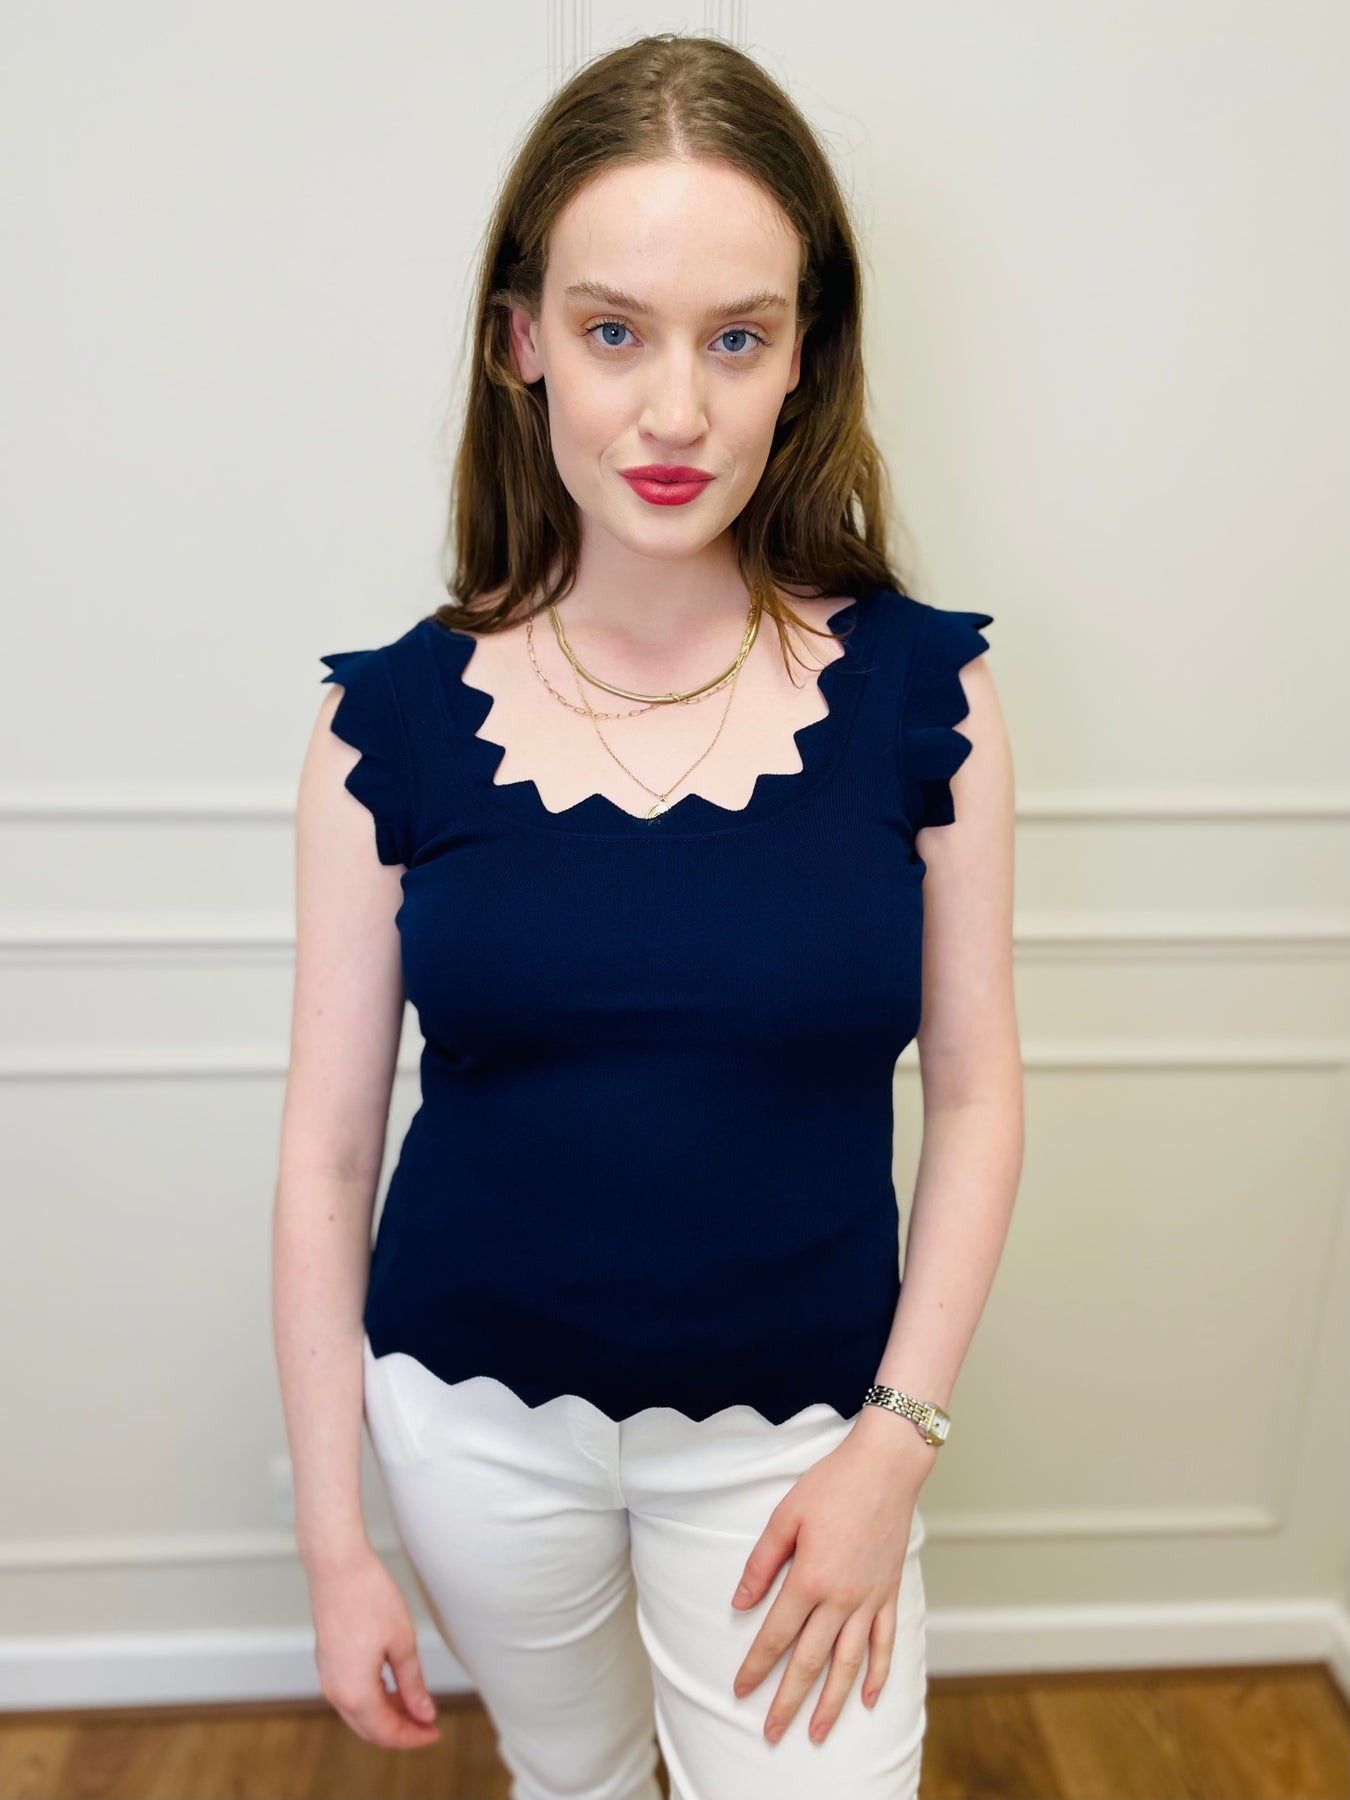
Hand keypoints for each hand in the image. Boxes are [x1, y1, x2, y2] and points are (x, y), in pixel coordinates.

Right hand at [308, 1543, 440, 1749]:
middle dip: (400, 1730)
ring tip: (415, 1703)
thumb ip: (413, 1684)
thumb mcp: (402, 1643)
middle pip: (370, 1729)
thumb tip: (424, 1713)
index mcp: (355, 1693)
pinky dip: (373, 1699)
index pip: (387, 1733)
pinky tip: (393, 1686)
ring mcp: (328, 1677)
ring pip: (359, 1713)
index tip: (435, 1732)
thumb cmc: (370, 1599)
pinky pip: (351, 1694)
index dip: (413, 1737)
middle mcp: (336, 1692)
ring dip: (387, 1715)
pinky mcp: (327, 1662)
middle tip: (428, 1723)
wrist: (338, 1568)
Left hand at [729, 1413, 932, 1745]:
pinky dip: (878, 1674)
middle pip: (810, 1661)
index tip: (740, 1691)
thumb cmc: (832, 1484)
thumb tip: (740, 1603)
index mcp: (810, 1579)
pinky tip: (869, 1699)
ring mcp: (870, 1600)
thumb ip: (761, 1562)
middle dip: (788, 1700)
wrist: (885, 1467)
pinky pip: (885, 1644)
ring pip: (848, 1664)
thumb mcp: (786, 1515)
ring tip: (818, 1733)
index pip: (776, 1635)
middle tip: (771, 1733)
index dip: (756, 1666)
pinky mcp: (890, 1594)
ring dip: (831, 1702)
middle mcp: (841, 1598)